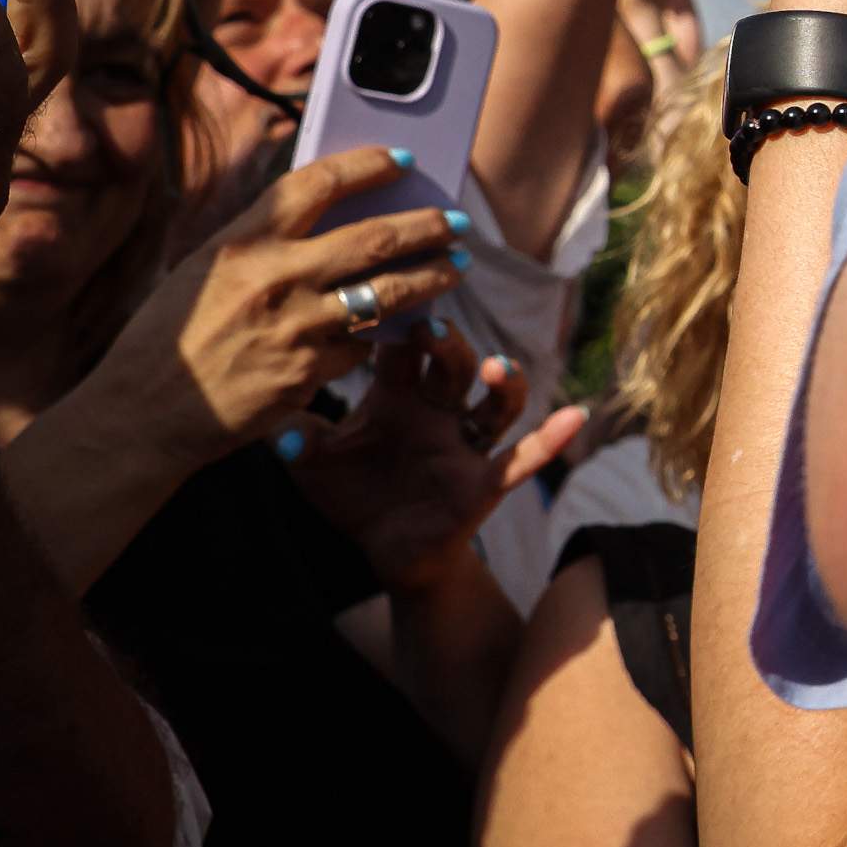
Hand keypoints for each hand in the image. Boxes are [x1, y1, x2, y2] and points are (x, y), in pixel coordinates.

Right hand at [79, 148, 472, 467]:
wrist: (144, 411)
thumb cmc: (172, 336)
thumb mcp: (205, 271)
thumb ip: (263, 244)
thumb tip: (328, 216)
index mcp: (242, 241)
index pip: (317, 184)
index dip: (368, 165)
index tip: (404, 159)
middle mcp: (275, 277)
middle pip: (374, 237)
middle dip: (427, 226)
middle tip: (457, 222)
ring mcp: (296, 327)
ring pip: (388, 294)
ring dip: (431, 278)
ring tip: (455, 268)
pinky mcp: (309, 372)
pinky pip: (364, 346)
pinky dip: (380, 336)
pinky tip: (396, 330)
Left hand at [284, 327, 585, 591]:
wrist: (387, 550)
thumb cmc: (353, 493)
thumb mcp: (312, 463)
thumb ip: (294, 438)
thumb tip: (273, 421)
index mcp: (396, 395)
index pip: (402, 346)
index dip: (398, 322)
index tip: (386, 296)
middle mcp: (437, 409)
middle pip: (452, 363)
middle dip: (448, 344)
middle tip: (431, 329)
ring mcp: (465, 443)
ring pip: (495, 403)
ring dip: (503, 381)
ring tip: (496, 367)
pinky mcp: (485, 481)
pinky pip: (523, 458)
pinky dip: (551, 439)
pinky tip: (573, 416)